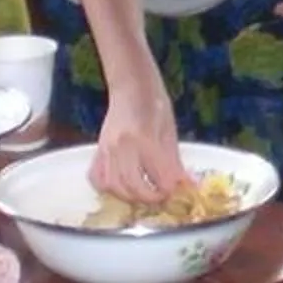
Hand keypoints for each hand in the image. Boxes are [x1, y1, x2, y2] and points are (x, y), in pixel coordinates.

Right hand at [92, 85, 185, 205]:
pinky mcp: (98, 149)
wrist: (131, 85)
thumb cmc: (154, 102)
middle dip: (150, 198)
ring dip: (130, 197)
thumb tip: (185, 184)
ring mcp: (106, 149)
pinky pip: (97, 177)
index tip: (179, 194)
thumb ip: (174, 160)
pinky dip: (108, 188)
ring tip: (145, 195)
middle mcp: (121, 146)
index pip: (158, 174)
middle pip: (133, 185)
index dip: (170, 189)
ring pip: (114, 186)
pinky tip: (121, 188)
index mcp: (144, 138)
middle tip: (162, 198)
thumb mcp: (170, 129)